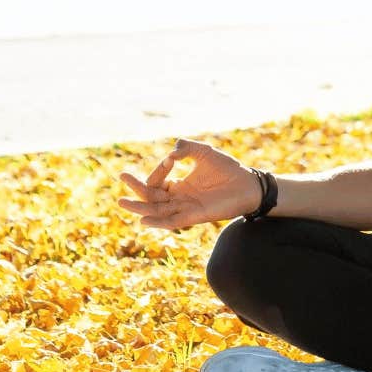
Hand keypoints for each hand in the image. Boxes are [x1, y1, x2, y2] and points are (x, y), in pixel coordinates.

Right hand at [115, 138, 260, 230]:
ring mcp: (187, 208)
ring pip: (158, 211)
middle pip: (152, 197)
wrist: (249, 184)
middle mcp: (180, 199)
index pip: (159, 182)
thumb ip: (186, 148)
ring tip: (122, 202)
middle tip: (122, 177)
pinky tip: (144, 219)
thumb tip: (170, 154)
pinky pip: (173, 222)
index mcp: (181, 185)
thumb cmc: (229, 169)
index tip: (169, 160)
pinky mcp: (196, 216)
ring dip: (140, 207)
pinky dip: (159, 222)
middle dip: (136, 189)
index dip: (158, 171)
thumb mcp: (204, 152)